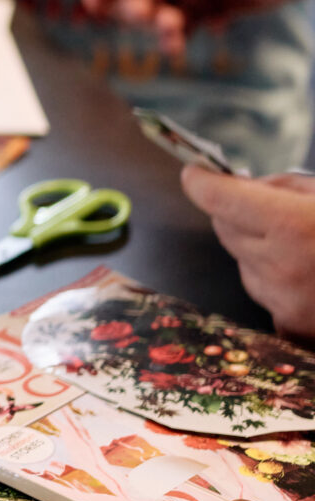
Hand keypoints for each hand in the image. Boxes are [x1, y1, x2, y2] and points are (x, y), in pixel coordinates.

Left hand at [183, 166, 314, 339]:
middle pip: (225, 229)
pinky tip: (312, 278)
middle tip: (268, 207)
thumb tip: (246, 186)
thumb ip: (285, 187)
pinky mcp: (294, 328)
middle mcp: (280, 268)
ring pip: (242, 263)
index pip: (217, 198)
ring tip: (306, 248)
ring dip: (259, 250)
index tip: (197, 172)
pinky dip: (277, 282)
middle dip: (238, 213)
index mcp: (291, 227)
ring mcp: (285, 303)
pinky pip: (265, 294)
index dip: (203, 181)